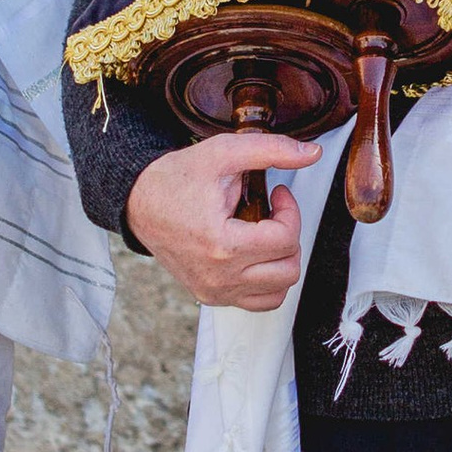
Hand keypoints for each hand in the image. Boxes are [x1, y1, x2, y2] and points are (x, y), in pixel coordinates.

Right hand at [127, 134, 320, 309]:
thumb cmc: (176, 178)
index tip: (278, 194)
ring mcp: (214, 290)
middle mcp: (218, 275)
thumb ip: (271, 150)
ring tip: (264, 235)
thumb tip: (312, 154)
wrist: (139, 202)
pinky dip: (267, 281)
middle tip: (272, 214)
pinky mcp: (211, 296)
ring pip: (279, 290)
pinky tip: (256, 254)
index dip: (291, 211)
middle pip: (288, 268)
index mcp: (221, 243)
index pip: (285, 239)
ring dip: (281, 260)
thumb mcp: (223, 153)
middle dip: (288, 235)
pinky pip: (259, 302)